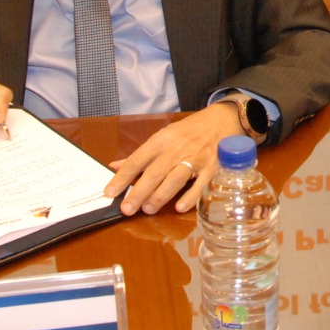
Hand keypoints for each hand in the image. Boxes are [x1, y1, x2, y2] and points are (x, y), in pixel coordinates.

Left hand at [103, 102, 241, 214]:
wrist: (220, 120)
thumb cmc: (189, 131)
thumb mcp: (163, 137)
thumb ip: (141, 155)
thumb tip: (115, 167)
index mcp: (160, 141)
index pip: (137, 160)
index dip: (122, 177)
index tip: (109, 192)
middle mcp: (176, 149)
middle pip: (154, 172)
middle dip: (138, 192)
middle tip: (126, 209)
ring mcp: (195, 158)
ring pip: (175, 178)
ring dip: (160, 195)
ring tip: (147, 209)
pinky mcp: (212, 167)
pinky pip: (200, 184)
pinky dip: (190, 196)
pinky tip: (180, 208)